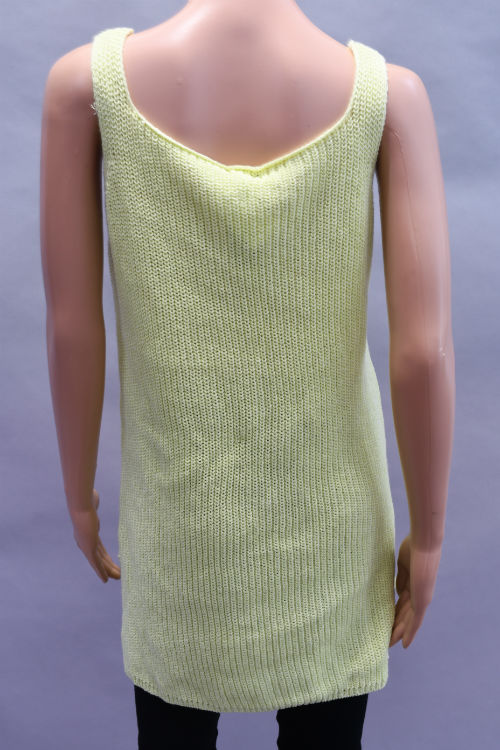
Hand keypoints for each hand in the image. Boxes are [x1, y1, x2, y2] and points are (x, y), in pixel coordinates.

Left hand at [71, 488, 120, 582]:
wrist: (81, 503)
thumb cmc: (86, 499)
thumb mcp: (91, 502)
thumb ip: (93, 501)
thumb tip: (94, 494)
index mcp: (87, 534)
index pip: (98, 548)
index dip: (105, 557)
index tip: (111, 563)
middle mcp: (85, 542)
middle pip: (99, 557)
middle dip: (109, 566)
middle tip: (118, 574)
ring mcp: (86, 546)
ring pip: (99, 562)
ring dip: (108, 571)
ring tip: (117, 578)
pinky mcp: (88, 548)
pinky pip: (96, 563)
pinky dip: (101, 572)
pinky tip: (106, 580)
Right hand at [389, 533, 441, 648]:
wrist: (424, 542)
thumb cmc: (414, 547)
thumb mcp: (403, 565)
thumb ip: (401, 579)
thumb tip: (396, 593)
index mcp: (414, 584)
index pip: (402, 603)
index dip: (394, 613)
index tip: (384, 622)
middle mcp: (420, 594)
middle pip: (406, 615)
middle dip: (396, 627)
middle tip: (385, 639)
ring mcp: (422, 598)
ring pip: (409, 621)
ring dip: (399, 633)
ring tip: (389, 644)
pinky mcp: (422, 600)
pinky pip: (415, 621)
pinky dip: (410, 633)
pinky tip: (404, 644)